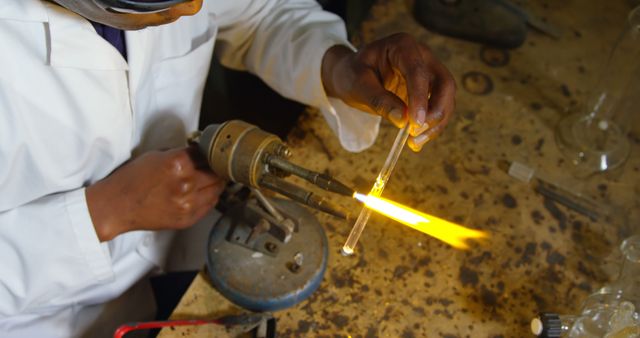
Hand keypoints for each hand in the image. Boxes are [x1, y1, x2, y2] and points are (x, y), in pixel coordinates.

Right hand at [86, 147, 224, 240]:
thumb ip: (181, 154)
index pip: (207, 154)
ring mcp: (188, 203)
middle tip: (214, 166)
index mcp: (179, 163)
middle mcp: (186, 183)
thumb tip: (199, 153)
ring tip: (210, 179)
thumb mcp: (156, 156)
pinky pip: (209, 205)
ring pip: (217, 190)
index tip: (210, 154)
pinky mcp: (187, 218)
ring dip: (215, 183)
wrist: (117, 205)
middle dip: (215, 168)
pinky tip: (203, 193)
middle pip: (216, 172)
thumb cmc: (132, 179)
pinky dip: (209, 197)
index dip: (209, 153)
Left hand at [321, 33, 455, 151]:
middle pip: (444, 83)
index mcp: (402, 46)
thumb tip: (402, 119)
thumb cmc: (352, 74)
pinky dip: (431, 125)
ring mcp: (429, 71)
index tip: (415, 123)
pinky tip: (416, 141)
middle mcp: (422, 55)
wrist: (351, 74)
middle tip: (417, 133)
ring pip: (446, 97)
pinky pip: (438, 107)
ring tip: (414, 142)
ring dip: (436, 122)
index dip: (420, 98)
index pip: (418, 71)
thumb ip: (379, 100)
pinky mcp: (429, 88)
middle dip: (436, 111)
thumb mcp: (358, 85)